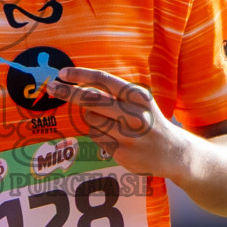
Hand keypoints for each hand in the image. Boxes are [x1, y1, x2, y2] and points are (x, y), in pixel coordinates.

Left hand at [46, 66, 189, 179]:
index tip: (62, 73)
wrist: (174, 152)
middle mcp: (134, 114)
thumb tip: (80, 85)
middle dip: (68, 92)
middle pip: (91, 99)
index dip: (80, 75)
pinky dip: (99, 135)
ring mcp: (128, 135)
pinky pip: (96, 138)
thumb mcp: (140, 101)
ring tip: (111, 124)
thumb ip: (116, 93)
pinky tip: (116, 139)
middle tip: (52, 87)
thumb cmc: (150, 121)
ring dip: (92, 119)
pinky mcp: (122, 152)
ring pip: (91, 120)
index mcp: (138, 96)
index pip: (103, 79)